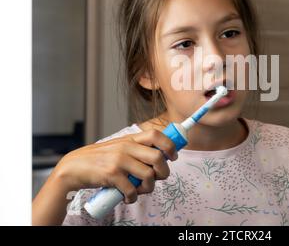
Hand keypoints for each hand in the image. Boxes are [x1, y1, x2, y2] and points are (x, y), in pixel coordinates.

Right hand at [53, 129, 177, 203]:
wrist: (73, 168)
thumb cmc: (99, 160)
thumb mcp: (118, 147)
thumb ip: (136, 149)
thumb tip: (160, 157)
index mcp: (130, 139)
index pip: (156, 134)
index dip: (170, 145)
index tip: (173, 156)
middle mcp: (126, 147)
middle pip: (158, 158)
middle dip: (163, 172)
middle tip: (158, 178)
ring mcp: (119, 161)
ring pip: (149, 176)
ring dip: (148, 188)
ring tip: (140, 190)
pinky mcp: (112, 175)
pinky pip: (132, 190)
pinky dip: (133, 197)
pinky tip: (128, 197)